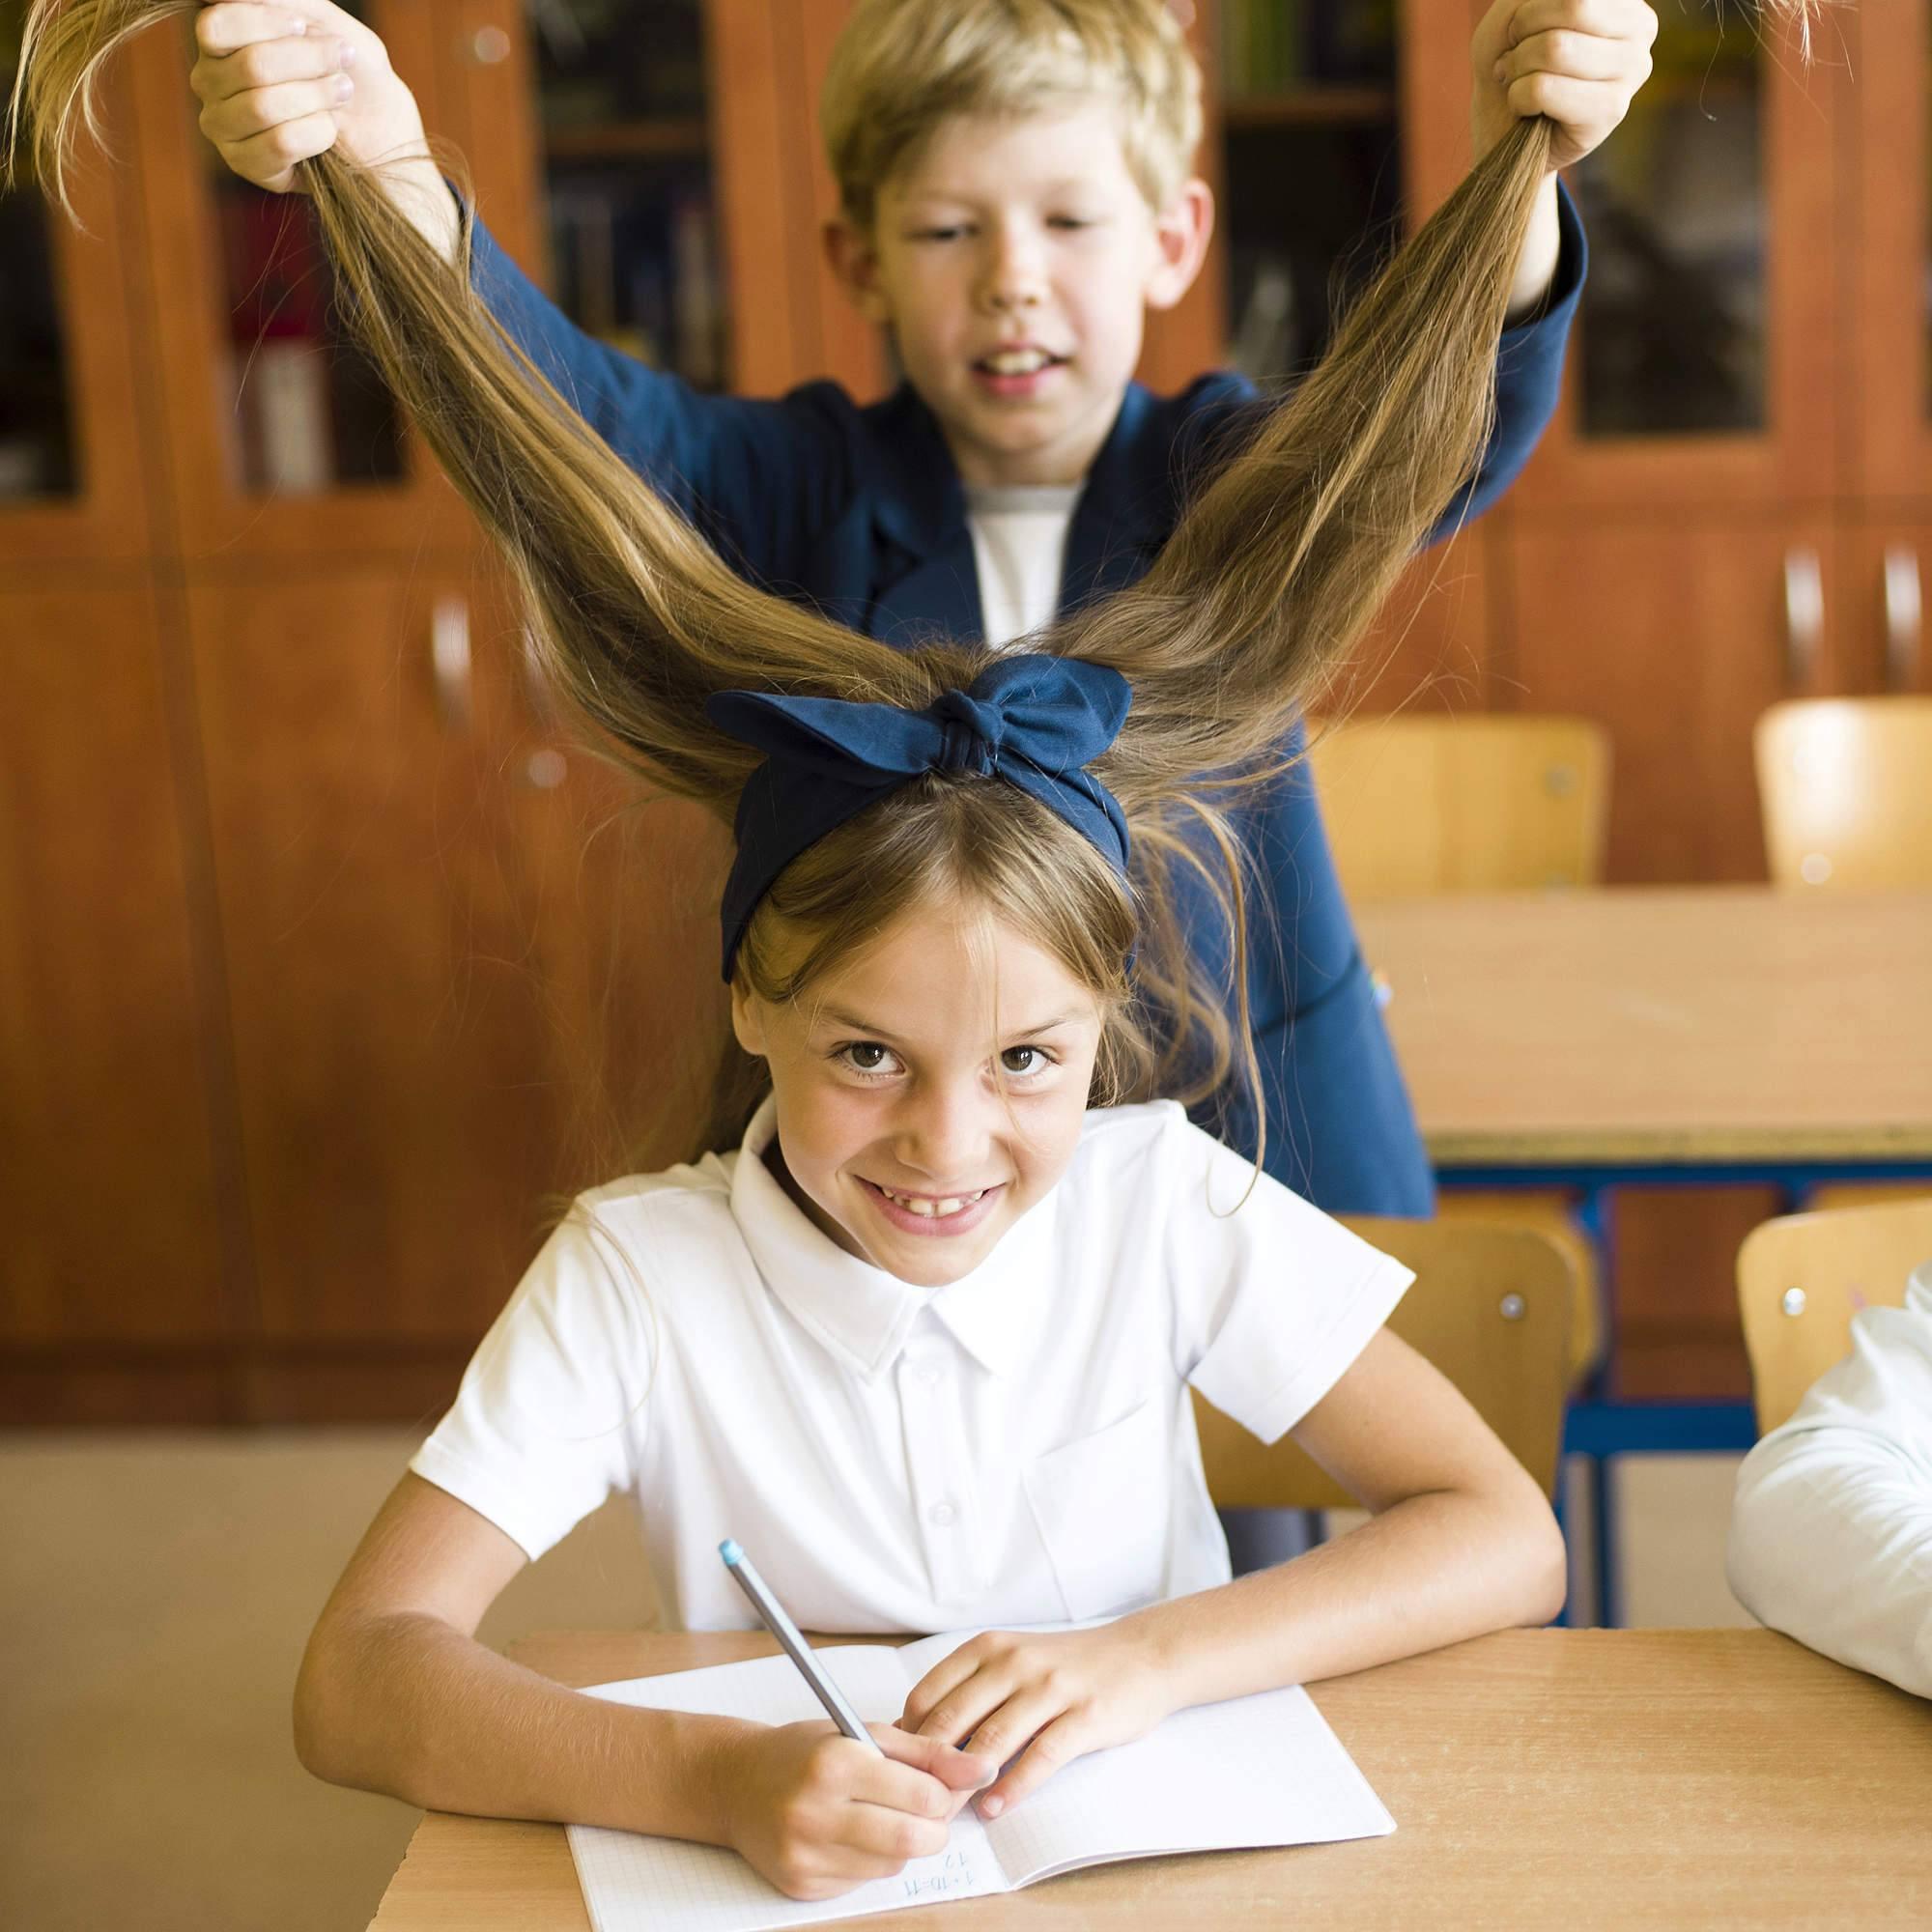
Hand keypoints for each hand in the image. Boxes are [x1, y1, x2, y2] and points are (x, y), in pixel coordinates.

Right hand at [190, 1, 428, 193]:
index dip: (266, 23)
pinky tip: (331, 130)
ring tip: (342, 92)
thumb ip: (288, 0)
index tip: (306, 27)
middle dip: (309, 61)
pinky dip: (318, 132)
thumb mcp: (326, 22)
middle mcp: (209, 80)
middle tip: (342, 61)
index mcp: (220, 39)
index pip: (217, 25)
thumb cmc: (350, 70)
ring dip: (318, 97)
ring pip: (263, 106)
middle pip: (251, 65)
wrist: (382, 130)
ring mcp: (221, 124)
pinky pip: (280, 142)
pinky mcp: (244, 163)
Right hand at [720, 1719, 998, 1901]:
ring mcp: (805, 1855)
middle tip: (924, 1809)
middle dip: (933, 1827)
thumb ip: (926, 1751)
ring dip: (901, 1843)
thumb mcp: (863, 1733)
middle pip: (913, 1840)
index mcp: (834, 1764)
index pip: (921, 1796)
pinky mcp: (801, 1884)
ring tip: (880, 1815)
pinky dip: (872, 1860)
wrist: (735, 1784)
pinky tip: (851, 1834)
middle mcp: (815, 1813)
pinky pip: (864, 1881)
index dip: (944, 1793)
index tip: (942, 1785)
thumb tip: (982, 1769)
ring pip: (893, 1865)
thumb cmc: (805, 1751)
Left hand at [900, 1624, 1176, 1816]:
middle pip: (952, 1719)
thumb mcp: (1012, 1663)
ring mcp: (1050, 1688)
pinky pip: (1040, 1756)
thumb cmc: (1065, 1667)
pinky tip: (995, 1809)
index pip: (928, 1694)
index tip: (897, 1773)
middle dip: (927, 1768)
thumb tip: (911, 1736)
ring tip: (947, 1815)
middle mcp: (1014, 1661)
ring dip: (964, 1783)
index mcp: (988, 1648)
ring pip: (992, 1740)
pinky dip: (1013, 1787)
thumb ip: (968, 1692)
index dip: (906, 1738)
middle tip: (913, 1805)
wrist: (1139, 1656)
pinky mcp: (1084, 1716)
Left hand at [1470, 0, 1658, 173]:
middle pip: (1574, 7)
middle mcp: (1641, 28)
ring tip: (1516, 80)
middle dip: (1524, 30)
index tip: (1521, 26)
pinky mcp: (1611, 110)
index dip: (1533, 6)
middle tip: (1513, 54)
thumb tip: (1571, 1)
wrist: (1500, 129)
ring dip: (1517, 66)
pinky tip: (1525, 108)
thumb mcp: (1516, 8)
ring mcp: (1633, 69)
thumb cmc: (1510, 60)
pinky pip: (1544, 88)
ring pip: (1557, 48)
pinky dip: (1518, 96)